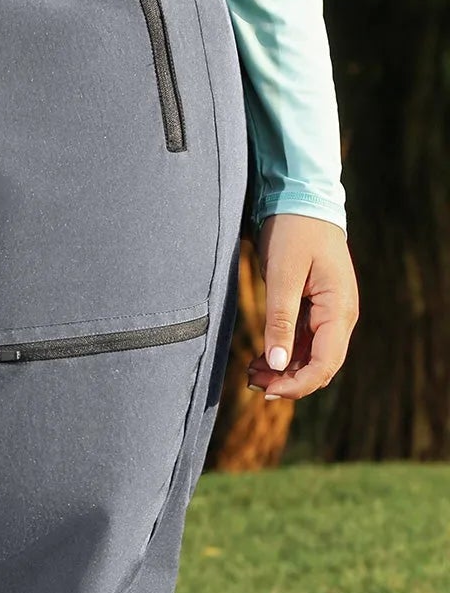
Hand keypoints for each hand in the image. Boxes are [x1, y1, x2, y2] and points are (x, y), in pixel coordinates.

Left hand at [245, 213, 358, 401]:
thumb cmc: (294, 231)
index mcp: (339, 309)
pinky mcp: (316, 312)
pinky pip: (304, 346)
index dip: (298, 385)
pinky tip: (259, 361)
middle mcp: (340, 317)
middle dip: (288, 382)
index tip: (269, 391)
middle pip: (320, 368)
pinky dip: (283, 357)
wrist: (302, 201)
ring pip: (311, 360)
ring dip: (284, 372)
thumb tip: (277, 365)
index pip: (326, 364)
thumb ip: (280, 320)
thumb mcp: (283, 274)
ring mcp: (330, 316)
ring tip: (251, 374)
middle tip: (252, 383)